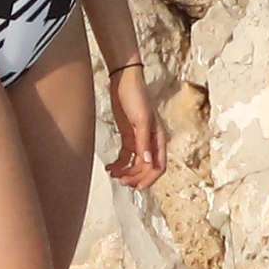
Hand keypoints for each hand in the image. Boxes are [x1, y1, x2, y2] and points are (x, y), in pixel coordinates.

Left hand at [104, 65, 165, 189]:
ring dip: (126, 172)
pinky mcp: (128, 136)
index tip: (136, 187)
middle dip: (135, 177)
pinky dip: (119, 164)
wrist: (123, 81)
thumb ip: (144, 142)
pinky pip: (125, 156)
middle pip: (146, 168)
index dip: (149, 179)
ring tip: (114, 175)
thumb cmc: (136, 97)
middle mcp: (151, 141)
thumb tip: (148, 164)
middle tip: (121, 182)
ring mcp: (139, 139)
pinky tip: (110, 168)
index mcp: (158, 139)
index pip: (159, 166)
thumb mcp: (140, 120)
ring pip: (135, 164)